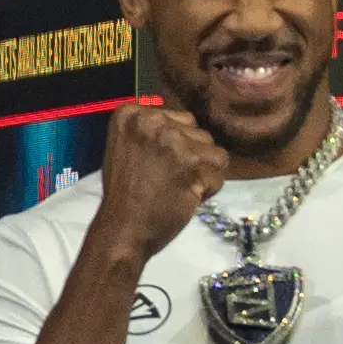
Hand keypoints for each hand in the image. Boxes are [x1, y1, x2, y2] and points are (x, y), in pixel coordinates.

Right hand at [90, 100, 228, 264]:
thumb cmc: (125, 194)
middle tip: (169, 179)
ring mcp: (173, 140)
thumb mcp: (128, 148)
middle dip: (191, 156)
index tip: (157, 165)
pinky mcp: (192, 162)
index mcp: (131, 114)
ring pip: (212, 149)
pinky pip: (219, 169)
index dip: (177, 145)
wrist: (123, 229)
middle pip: (197, 132)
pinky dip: (210, 187)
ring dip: (202, 172)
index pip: (179, 119)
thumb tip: (189, 128)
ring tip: (178, 188)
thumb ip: (154, 132)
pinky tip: (187, 196)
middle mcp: (152, 119)